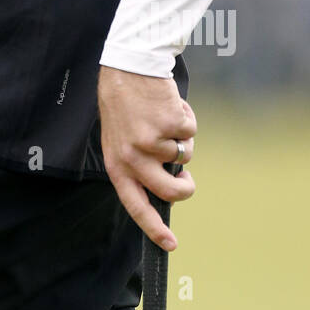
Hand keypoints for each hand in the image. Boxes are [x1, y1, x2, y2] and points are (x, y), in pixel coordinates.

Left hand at [97, 65, 196, 250]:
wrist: (128, 65)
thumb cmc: (125, 103)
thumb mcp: (120, 138)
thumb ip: (137, 164)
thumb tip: (165, 187)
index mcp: (117, 163)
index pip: (135, 204)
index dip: (153, 227)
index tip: (170, 244)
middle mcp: (133, 156)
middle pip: (171, 192)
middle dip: (185, 189)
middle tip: (186, 181)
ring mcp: (153, 142)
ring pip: (185, 158)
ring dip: (181, 140)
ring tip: (163, 118)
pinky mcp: (170, 125)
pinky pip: (191, 133)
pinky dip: (187, 118)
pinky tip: (168, 104)